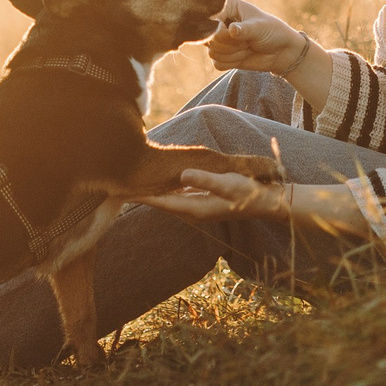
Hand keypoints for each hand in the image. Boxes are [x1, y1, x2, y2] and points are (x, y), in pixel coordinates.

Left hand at [133, 169, 288, 222]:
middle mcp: (193, 209)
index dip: (141, 196)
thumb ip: (205, 180)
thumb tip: (183, 175)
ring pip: (169, 198)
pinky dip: (167, 189)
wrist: (266, 202)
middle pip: (161, 202)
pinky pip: (179, 195)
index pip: (161, 202)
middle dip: (143, 194)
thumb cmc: (248, 193)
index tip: (122, 190)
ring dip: (154, 191)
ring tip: (135, 181)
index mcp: (195, 208)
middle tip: (119, 183)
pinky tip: (161, 181)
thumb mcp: (227, 183)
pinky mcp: (204, 200)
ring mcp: (198, 205)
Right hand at [204, 0, 315, 77]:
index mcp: (227, 6)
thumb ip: (244, 29)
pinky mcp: (222, 55)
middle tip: (246, 41)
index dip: (219, 29)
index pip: (210, 19)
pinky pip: (217, 63)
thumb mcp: (260, 27)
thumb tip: (231, 30)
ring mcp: (220, 39)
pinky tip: (243, 56)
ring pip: (212, 52)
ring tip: (247, 47)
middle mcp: (219, 22)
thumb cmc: (273, 31)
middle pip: (209, 38)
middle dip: (229, 44)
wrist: (282, 51)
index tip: (235, 33)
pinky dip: (231, 63)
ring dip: (232, 54)